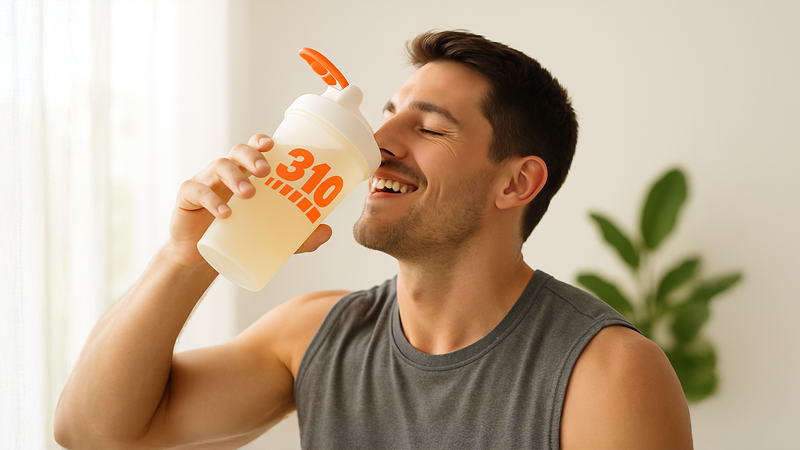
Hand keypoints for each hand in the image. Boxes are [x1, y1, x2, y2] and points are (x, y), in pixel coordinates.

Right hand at [168, 134, 331, 266]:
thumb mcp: (271, 235)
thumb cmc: (240, 235)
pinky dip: (212, 200)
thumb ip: (299, 235)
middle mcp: (226, 172)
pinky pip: (198, 191)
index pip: (254, 148)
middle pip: (237, 152)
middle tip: (265, 172)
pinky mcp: (188, 198)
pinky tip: (225, 214)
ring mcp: (206, 182)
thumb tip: (327, 232)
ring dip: (235, 177)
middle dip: (252, 157)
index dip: (261, 142)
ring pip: (219, 167)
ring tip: (249, 194)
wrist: (203, 257)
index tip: (272, 145)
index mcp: (246, 173)